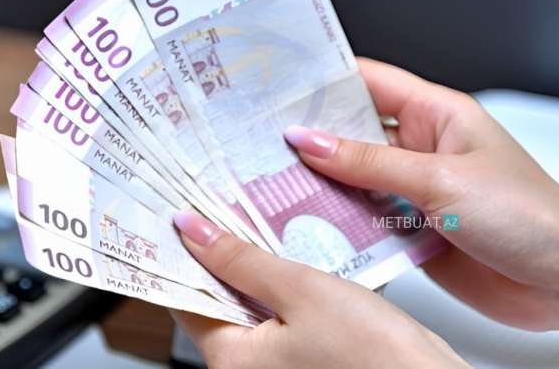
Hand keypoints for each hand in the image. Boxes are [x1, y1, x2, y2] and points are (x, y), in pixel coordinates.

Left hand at [172, 212, 469, 368]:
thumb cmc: (376, 356)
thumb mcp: (302, 292)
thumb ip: (242, 261)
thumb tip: (194, 233)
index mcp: (232, 359)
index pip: (185, 298)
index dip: (182, 254)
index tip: (184, 217)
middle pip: (217, 298)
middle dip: (221, 252)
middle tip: (221, 205)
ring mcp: (276, 364)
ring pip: (249, 302)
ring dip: (254, 264)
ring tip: (255, 219)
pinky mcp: (303, 356)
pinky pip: (278, 313)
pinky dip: (281, 282)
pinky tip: (290, 252)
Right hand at [285, 57, 558, 331]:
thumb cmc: (528, 215)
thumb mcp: (440, 179)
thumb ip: (369, 163)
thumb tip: (309, 140)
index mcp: (434, 115)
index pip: (369, 82)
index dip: (324, 80)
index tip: (278, 86)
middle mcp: (420, 149)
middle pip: (352, 134)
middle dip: (310, 139)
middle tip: (260, 143)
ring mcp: (413, 190)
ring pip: (352, 181)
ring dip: (319, 186)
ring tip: (271, 186)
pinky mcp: (410, 230)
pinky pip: (363, 222)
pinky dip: (337, 225)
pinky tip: (307, 227)